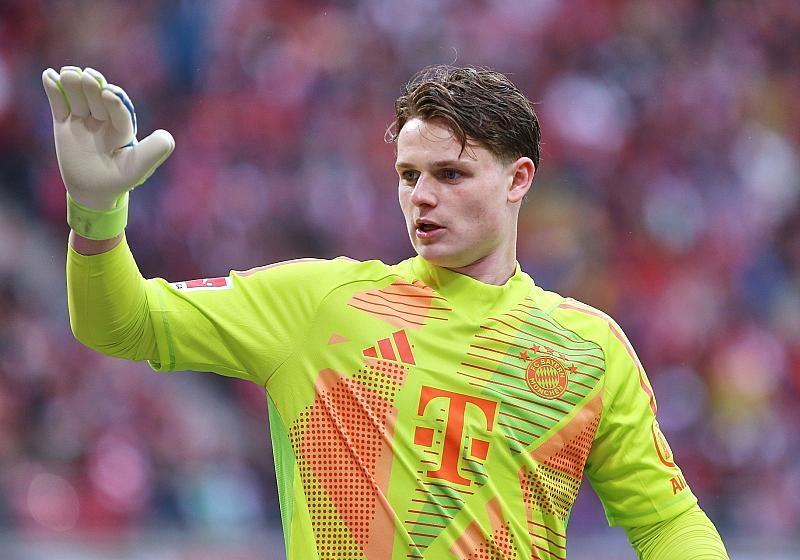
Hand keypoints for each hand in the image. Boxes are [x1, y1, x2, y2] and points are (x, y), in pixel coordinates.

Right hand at [42, 66, 174, 209]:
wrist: (92, 190)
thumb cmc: (119, 179)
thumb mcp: (138, 169)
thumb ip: (153, 152)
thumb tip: (167, 136)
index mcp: (123, 129)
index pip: (120, 114)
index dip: (115, 103)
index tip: (108, 92)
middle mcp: (104, 120)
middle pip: (97, 101)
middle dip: (92, 89)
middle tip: (86, 76)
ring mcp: (84, 120)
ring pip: (78, 99)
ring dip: (73, 85)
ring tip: (68, 73)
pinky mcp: (65, 122)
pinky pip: (59, 104)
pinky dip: (54, 91)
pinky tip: (49, 75)